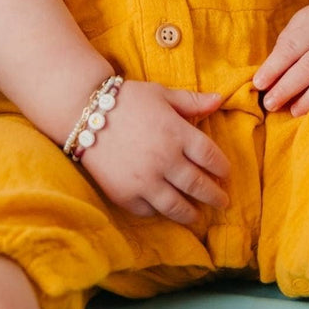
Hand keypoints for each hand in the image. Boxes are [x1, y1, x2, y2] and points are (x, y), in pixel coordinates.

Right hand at [78, 82, 229, 224]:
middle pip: (199, 185)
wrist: (83, 112)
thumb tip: (220, 99)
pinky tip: (166, 210)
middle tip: (222, 201)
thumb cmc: (126, 100)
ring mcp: (145, 181)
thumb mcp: (161, 94)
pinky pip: (150, 211)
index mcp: (177, 133)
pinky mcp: (125, 195)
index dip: (222, 168)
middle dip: (215, 196)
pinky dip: (160, 212)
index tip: (225, 173)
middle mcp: (165, 160)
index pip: (211, 157)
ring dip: (192, 213)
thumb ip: (191, 101)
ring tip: (197, 215)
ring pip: (178, 206)